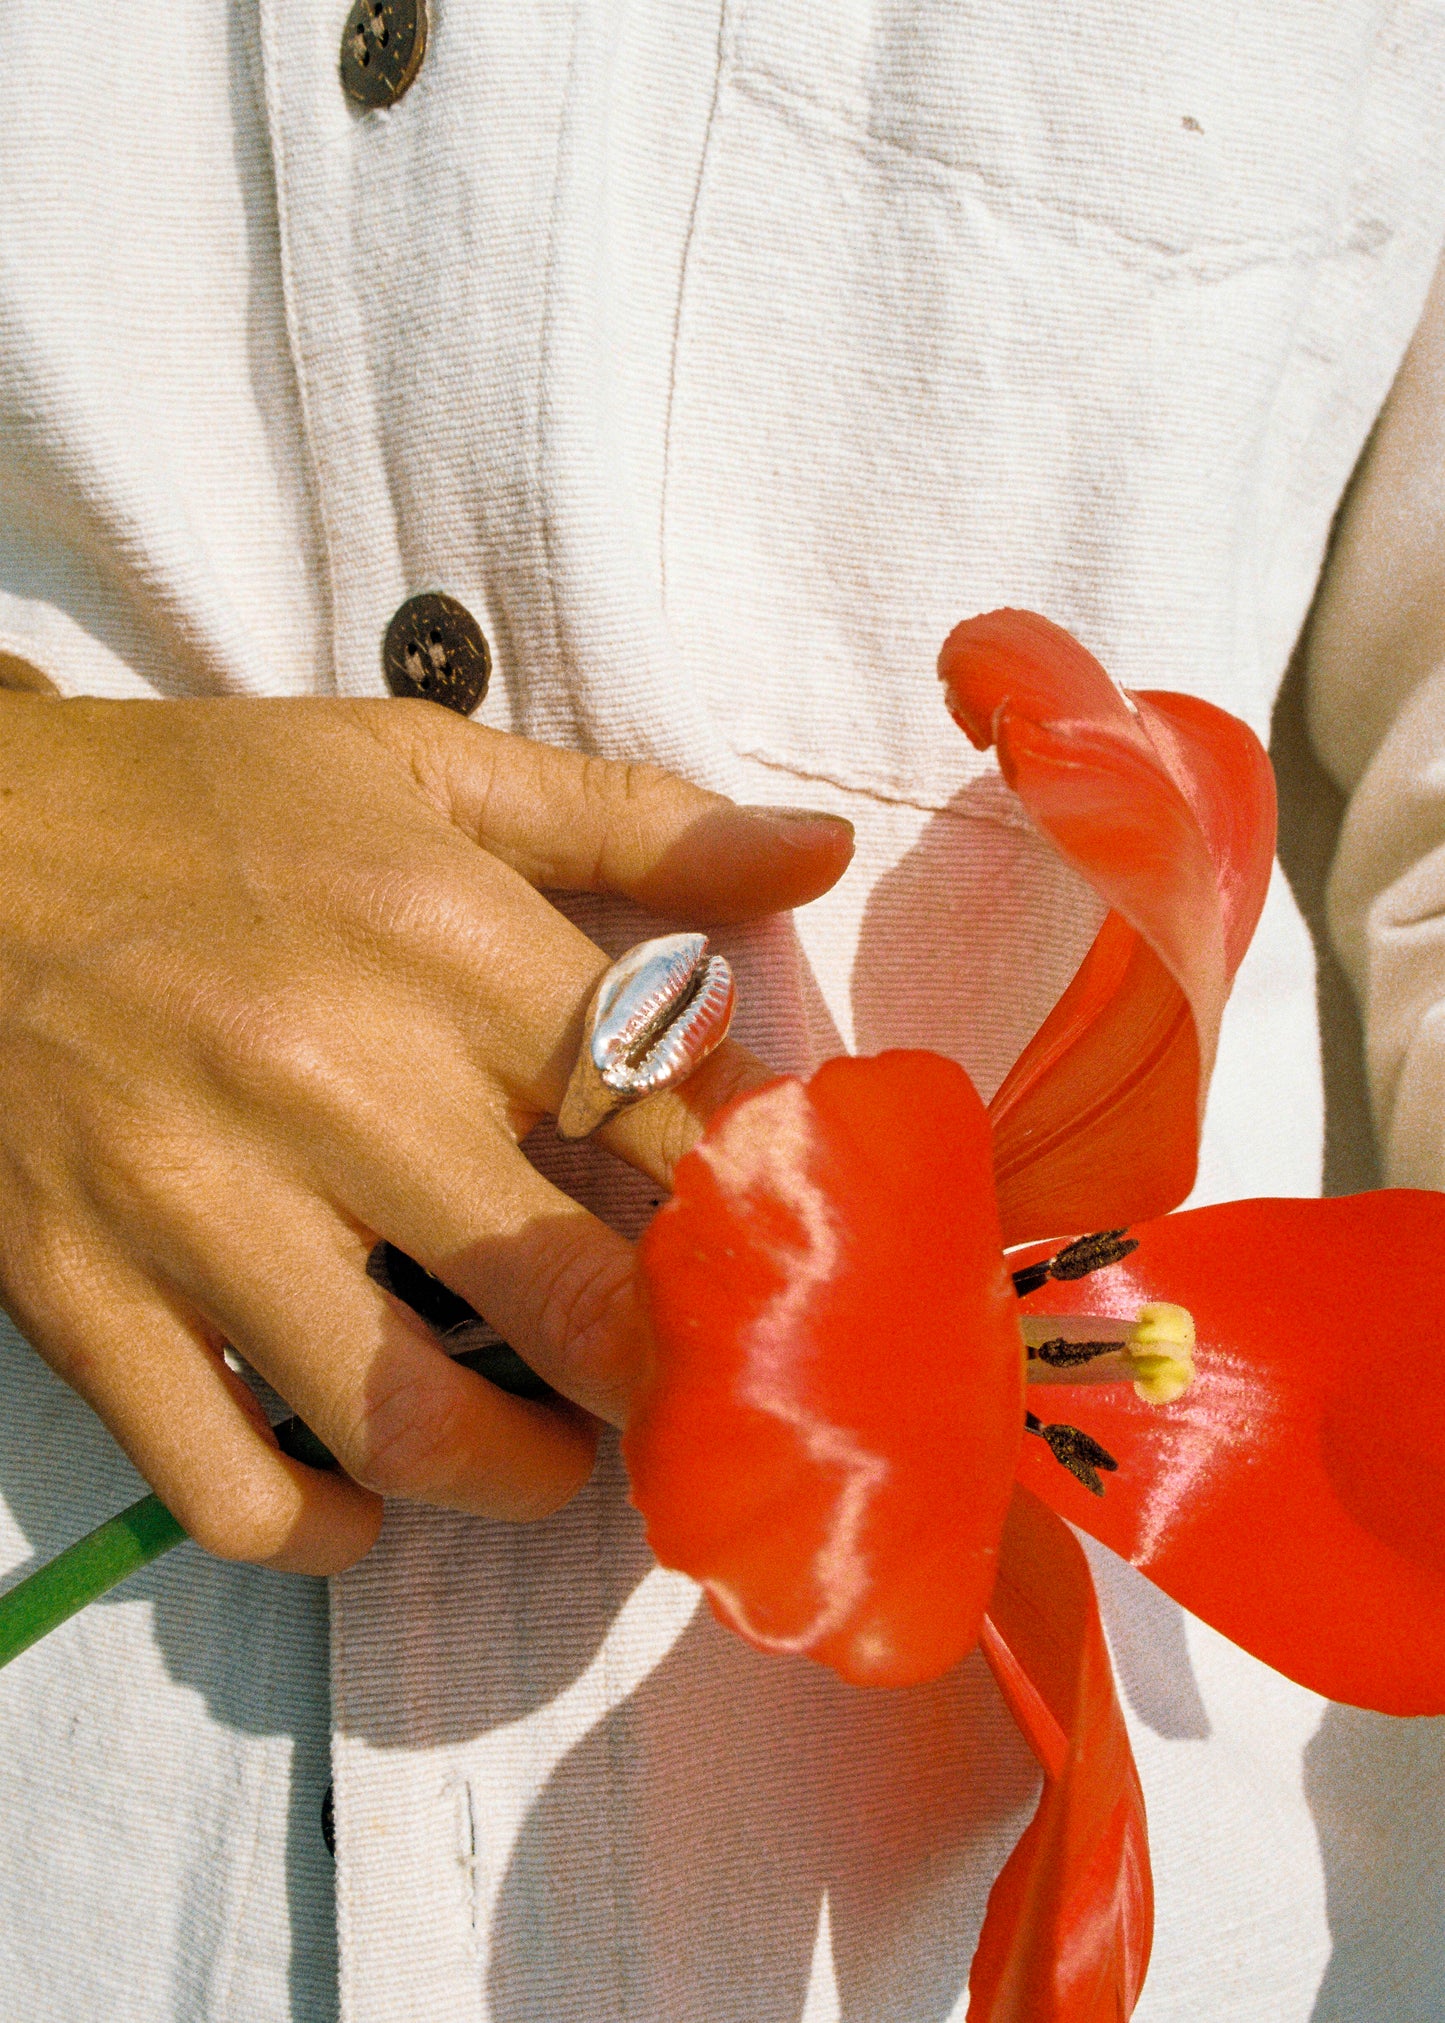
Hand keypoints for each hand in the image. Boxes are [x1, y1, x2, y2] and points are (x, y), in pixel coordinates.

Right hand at [0, 694, 851, 1572]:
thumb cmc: (206, 809)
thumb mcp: (424, 770)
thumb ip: (633, 821)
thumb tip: (814, 852)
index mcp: (439, 942)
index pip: (669, 1113)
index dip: (758, 1205)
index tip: (782, 1247)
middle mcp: (328, 1080)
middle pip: (574, 1297)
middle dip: (672, 1375)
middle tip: (696, 1386)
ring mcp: (194, 1206)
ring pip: (411, 1428)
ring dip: (526, 1479)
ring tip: (555, 1451)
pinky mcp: (82, 1296)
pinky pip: (226, 1489)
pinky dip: (323, 1531)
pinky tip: (370, 1495)